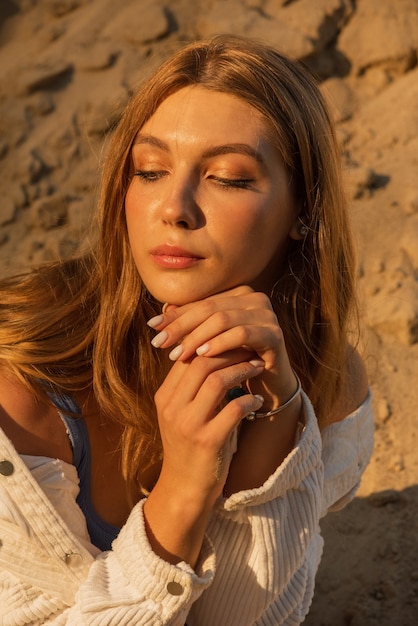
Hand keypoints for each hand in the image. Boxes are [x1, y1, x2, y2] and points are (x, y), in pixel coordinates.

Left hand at [148, 286, 298, 412]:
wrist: (268, 387)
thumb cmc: (235, 362)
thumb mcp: (210, 342)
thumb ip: (191, 325)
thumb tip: (160, 315)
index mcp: (239, 294)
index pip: (202, 302)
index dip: (176, 315)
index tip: (152, 327)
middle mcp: (255, 298)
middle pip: (210, 309)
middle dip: (182, 327)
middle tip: (160, 343)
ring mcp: (267, 314)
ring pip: (223, 319)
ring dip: (197, 337)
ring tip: (178, 353)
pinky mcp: (274, 334)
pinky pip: (242, 334)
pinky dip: (220, 343)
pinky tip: (202, 355)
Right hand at [154, 349, 264, 504]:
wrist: (185, 489)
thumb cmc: (189, 446)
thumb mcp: (182, 412)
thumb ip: (192, 386)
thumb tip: (213, 350)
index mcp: (165, 396)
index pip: (187, 355)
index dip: (213, 343)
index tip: (236, 340)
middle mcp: (172, 407)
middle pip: (202, 362)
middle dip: (231, 351)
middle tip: (252, 348)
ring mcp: (188, 424)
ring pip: (217, 380)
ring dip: (243, 370)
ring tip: (258, 367)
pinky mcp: (208, 441)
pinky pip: (234, 409)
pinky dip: (250, 400)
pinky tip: (258, 401)